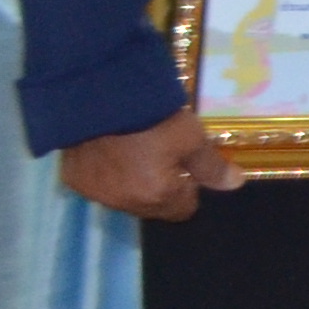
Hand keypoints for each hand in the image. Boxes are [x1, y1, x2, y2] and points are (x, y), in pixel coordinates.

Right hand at [60, 107, 241, 222]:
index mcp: (157, 197)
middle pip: (153, 207)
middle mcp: (125, 204)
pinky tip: (107, 151)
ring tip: (133, 152)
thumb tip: (235, 184)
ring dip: (130, 184)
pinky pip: (96, 187)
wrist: (99, 99)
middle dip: (160, 189)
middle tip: (159, 156)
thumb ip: (212, 166)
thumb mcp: (191, 138)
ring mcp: (96, 194)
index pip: (183, 210)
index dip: (188, 189)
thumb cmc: (153, 119)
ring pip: (123, 199)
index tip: (185, 167)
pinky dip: (104, 175)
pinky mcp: (73, 180)